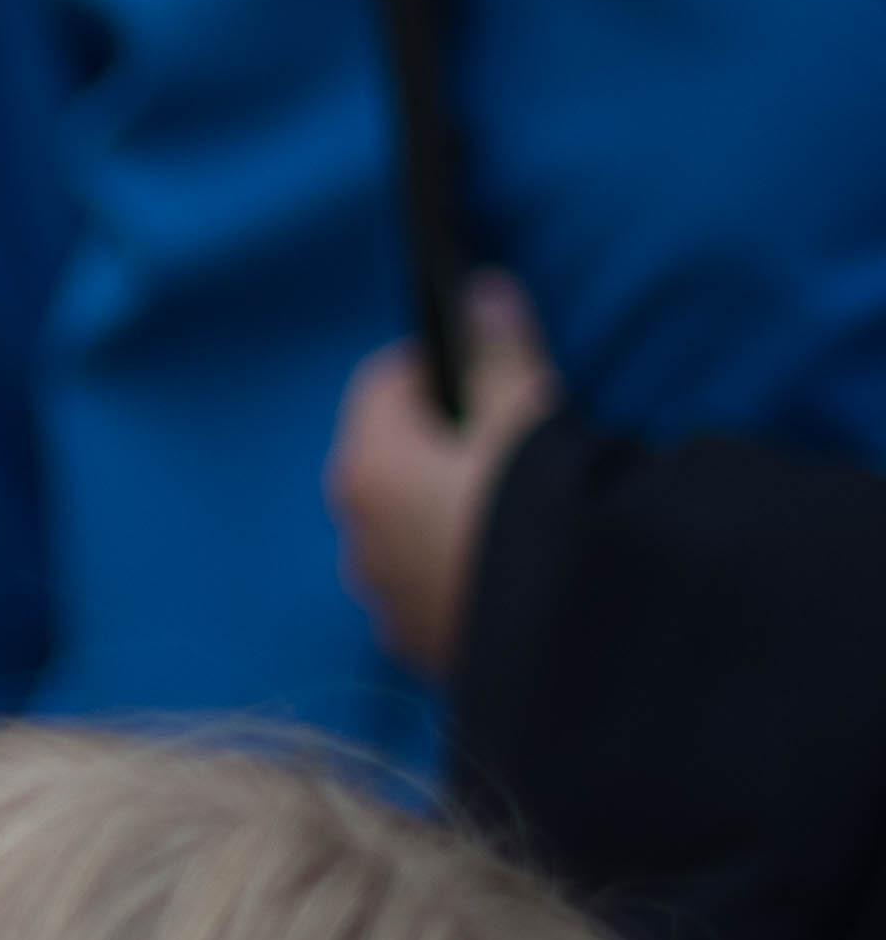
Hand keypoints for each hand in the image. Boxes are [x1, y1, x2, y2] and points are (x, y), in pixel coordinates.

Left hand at [327, 277, 560, 682]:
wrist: (582, 646)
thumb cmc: (546, 517)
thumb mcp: (527, 423)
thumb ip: (500, 357)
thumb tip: (480, 292)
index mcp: (368, 468)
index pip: (382, 384)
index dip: (435, 365)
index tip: (484, 362)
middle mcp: (356, 532)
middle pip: (391, 458)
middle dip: (443, 440)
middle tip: (513, 437)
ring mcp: (382, 594)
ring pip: (407, 525)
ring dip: (448, 507)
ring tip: (521, 507)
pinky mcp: (417, 643)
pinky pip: (428, 582)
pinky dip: (458, 564)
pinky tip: (517, 566)